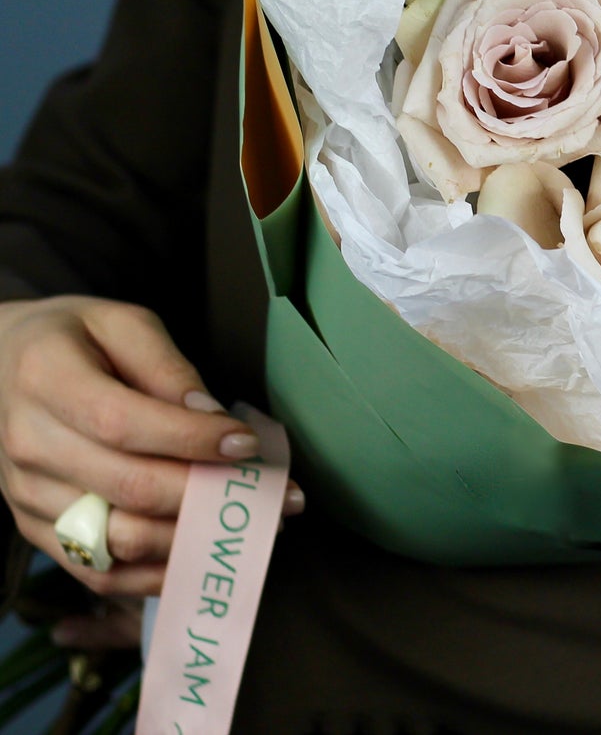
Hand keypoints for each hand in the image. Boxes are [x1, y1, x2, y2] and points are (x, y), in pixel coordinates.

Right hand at [0, 297, 303, 604]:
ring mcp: (26, 495)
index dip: (192, 440)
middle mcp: (29, 444)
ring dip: (193, 540)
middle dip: (210, 496)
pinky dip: (155, 573)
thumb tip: (212, 417)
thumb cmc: (73, 338)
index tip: (249, 445)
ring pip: (116, 539)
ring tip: (253, 528)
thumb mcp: (122, 324)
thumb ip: (167, 367)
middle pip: (127, 487)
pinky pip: (96, 571)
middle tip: (277, 495)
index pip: (124, 424)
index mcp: (47, 380)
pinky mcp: (34, 529)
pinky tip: (203, 554)